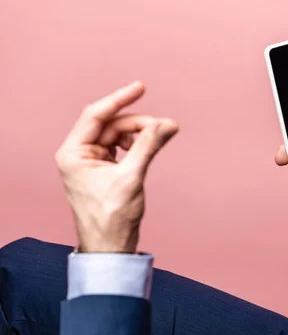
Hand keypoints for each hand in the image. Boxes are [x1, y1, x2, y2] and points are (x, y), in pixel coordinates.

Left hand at [55, 81, 178, 252]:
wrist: (110, 247)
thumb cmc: (111, 218)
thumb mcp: (131, 177)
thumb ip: (148, 146)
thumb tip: (168, 123)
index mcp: (73, 153)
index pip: (96, 115)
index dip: (120, 99)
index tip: (140, 87)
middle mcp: (79, 154)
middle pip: (111, 125)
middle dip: (138, 124)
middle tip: (164, 126)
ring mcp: (91, 162)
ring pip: (118, 135)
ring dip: (139, 135)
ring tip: (159, 139)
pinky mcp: (104, 170)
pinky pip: (122, 148)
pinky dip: (138, 146)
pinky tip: (149, 149)